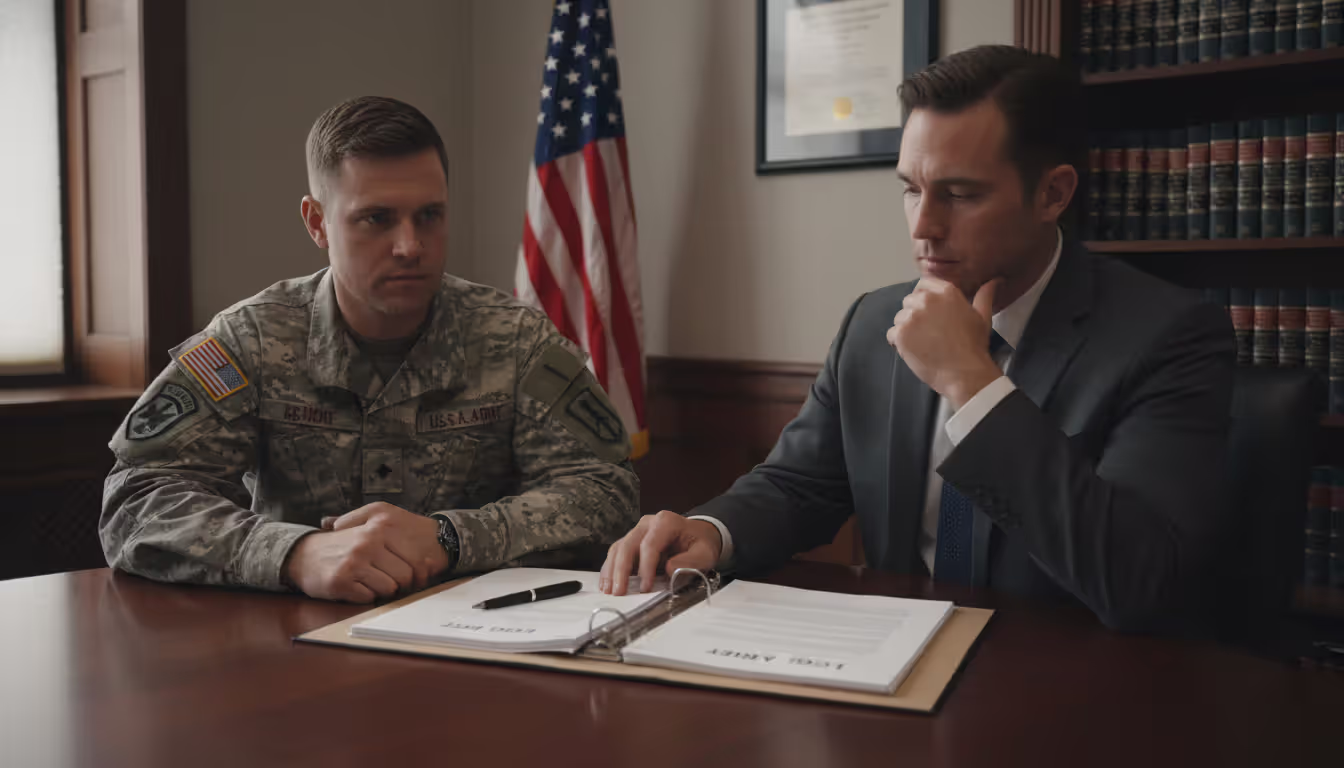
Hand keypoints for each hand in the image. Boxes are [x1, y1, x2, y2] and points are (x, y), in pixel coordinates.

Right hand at [286, 503, 447, 602]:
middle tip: (384, 579)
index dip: (416, 572)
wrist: (303, 555)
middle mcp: (368, 542)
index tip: (411, 576)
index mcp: (379, 527)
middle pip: (405, 576)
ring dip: (380, 590)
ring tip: (366, 580)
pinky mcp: (341, 581)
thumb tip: (431, 561)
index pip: (416, 558)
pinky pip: (368, 598)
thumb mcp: (369, 528)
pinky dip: (363, 596)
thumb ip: (398, 539)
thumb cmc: (342, 545)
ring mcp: (354, 562)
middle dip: (398, 583)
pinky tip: (353, 586)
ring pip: (389, 588)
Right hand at [599, 510, 721, 594]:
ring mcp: (637, 532)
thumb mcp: (705, 553)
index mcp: (666, 522)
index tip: (645, 588)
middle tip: (618, 592)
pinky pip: (617, 553)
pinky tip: (607, 584)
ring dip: (611, 571)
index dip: (645, 567)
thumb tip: (669, 569)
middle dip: (621, 570)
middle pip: (628, 545)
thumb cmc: (701, 544)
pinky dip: (610, 569)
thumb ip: (690, 561)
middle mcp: (647, 523)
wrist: (699, 535)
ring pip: (618, 548)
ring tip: (609, 591)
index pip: (649, 544)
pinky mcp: (632, 542)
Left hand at [886, 277, 1003, 409]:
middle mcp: (927, 299)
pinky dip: (898, 343)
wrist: (964, 373)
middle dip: (915, 314)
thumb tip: (995, 280)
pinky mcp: (900, 333)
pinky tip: (915, 351)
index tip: (929, 312)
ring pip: (899, 317)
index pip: (923, 283)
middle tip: (929, 333)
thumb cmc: (975, 346)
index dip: (923, 297)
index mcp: (946, 291)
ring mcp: (912, 316)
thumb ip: (984, 295)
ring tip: (923, 343)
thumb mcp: (983, 316)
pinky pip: (892, 334)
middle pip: (909, 300)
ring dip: (906, 329)